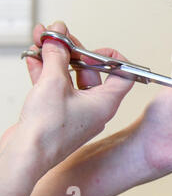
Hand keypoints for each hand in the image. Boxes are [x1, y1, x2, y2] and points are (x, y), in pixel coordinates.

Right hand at [1, 22, 133, 176]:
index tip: (96, 49)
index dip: (113, 59)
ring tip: (42, 43)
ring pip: (70, 78)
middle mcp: (95, 108)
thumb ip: (57, 56)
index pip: (124, 76)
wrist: (24, 157)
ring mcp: (76, 112)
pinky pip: (57, 88)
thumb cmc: (46, 132)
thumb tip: (59, 37)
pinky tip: (34, 59)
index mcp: (106, 103)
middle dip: (73, 52)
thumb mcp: (54, 83)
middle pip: (92, 72)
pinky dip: (47, 73)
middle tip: (60, 38)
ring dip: (55, 60)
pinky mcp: (58, 115)